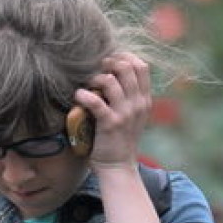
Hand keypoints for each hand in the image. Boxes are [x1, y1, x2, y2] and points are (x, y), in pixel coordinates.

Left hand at [73, 52, 150, 167]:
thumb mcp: (131, 116)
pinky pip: (96, 102)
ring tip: (85, 84)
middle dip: (108, 62)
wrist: (118, 166)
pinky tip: (78, 95)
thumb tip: (112, 76)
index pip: (141, 67)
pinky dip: (84, 95)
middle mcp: (138, 103)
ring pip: (111, 81)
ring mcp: (125, 113)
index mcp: (144, 99)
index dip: (124, 56)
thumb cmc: (119, 139)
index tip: (109, 58)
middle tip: (94, 67)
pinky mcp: (110, 123)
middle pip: (127, 68)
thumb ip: (128, 97)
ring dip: (94, 78)